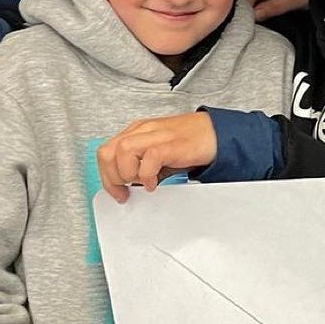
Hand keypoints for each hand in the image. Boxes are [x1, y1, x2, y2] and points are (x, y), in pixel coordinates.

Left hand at [97, 112, 216, 202]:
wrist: (219, 134)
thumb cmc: (193, 142)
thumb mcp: (161, 153)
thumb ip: (143, 164)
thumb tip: (132, 184)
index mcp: (138, 132)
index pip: (106, 152)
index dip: (106, 177)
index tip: (117, 192)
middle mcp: (143, 131)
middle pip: (107, 152)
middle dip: (112, 177)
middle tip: (127, 190)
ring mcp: (156, 135)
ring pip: (122, 151)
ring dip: (128, 174)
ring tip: (143, 182)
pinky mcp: (171, 144)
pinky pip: (149, 158)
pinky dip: (147, 175)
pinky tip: (155, 182)